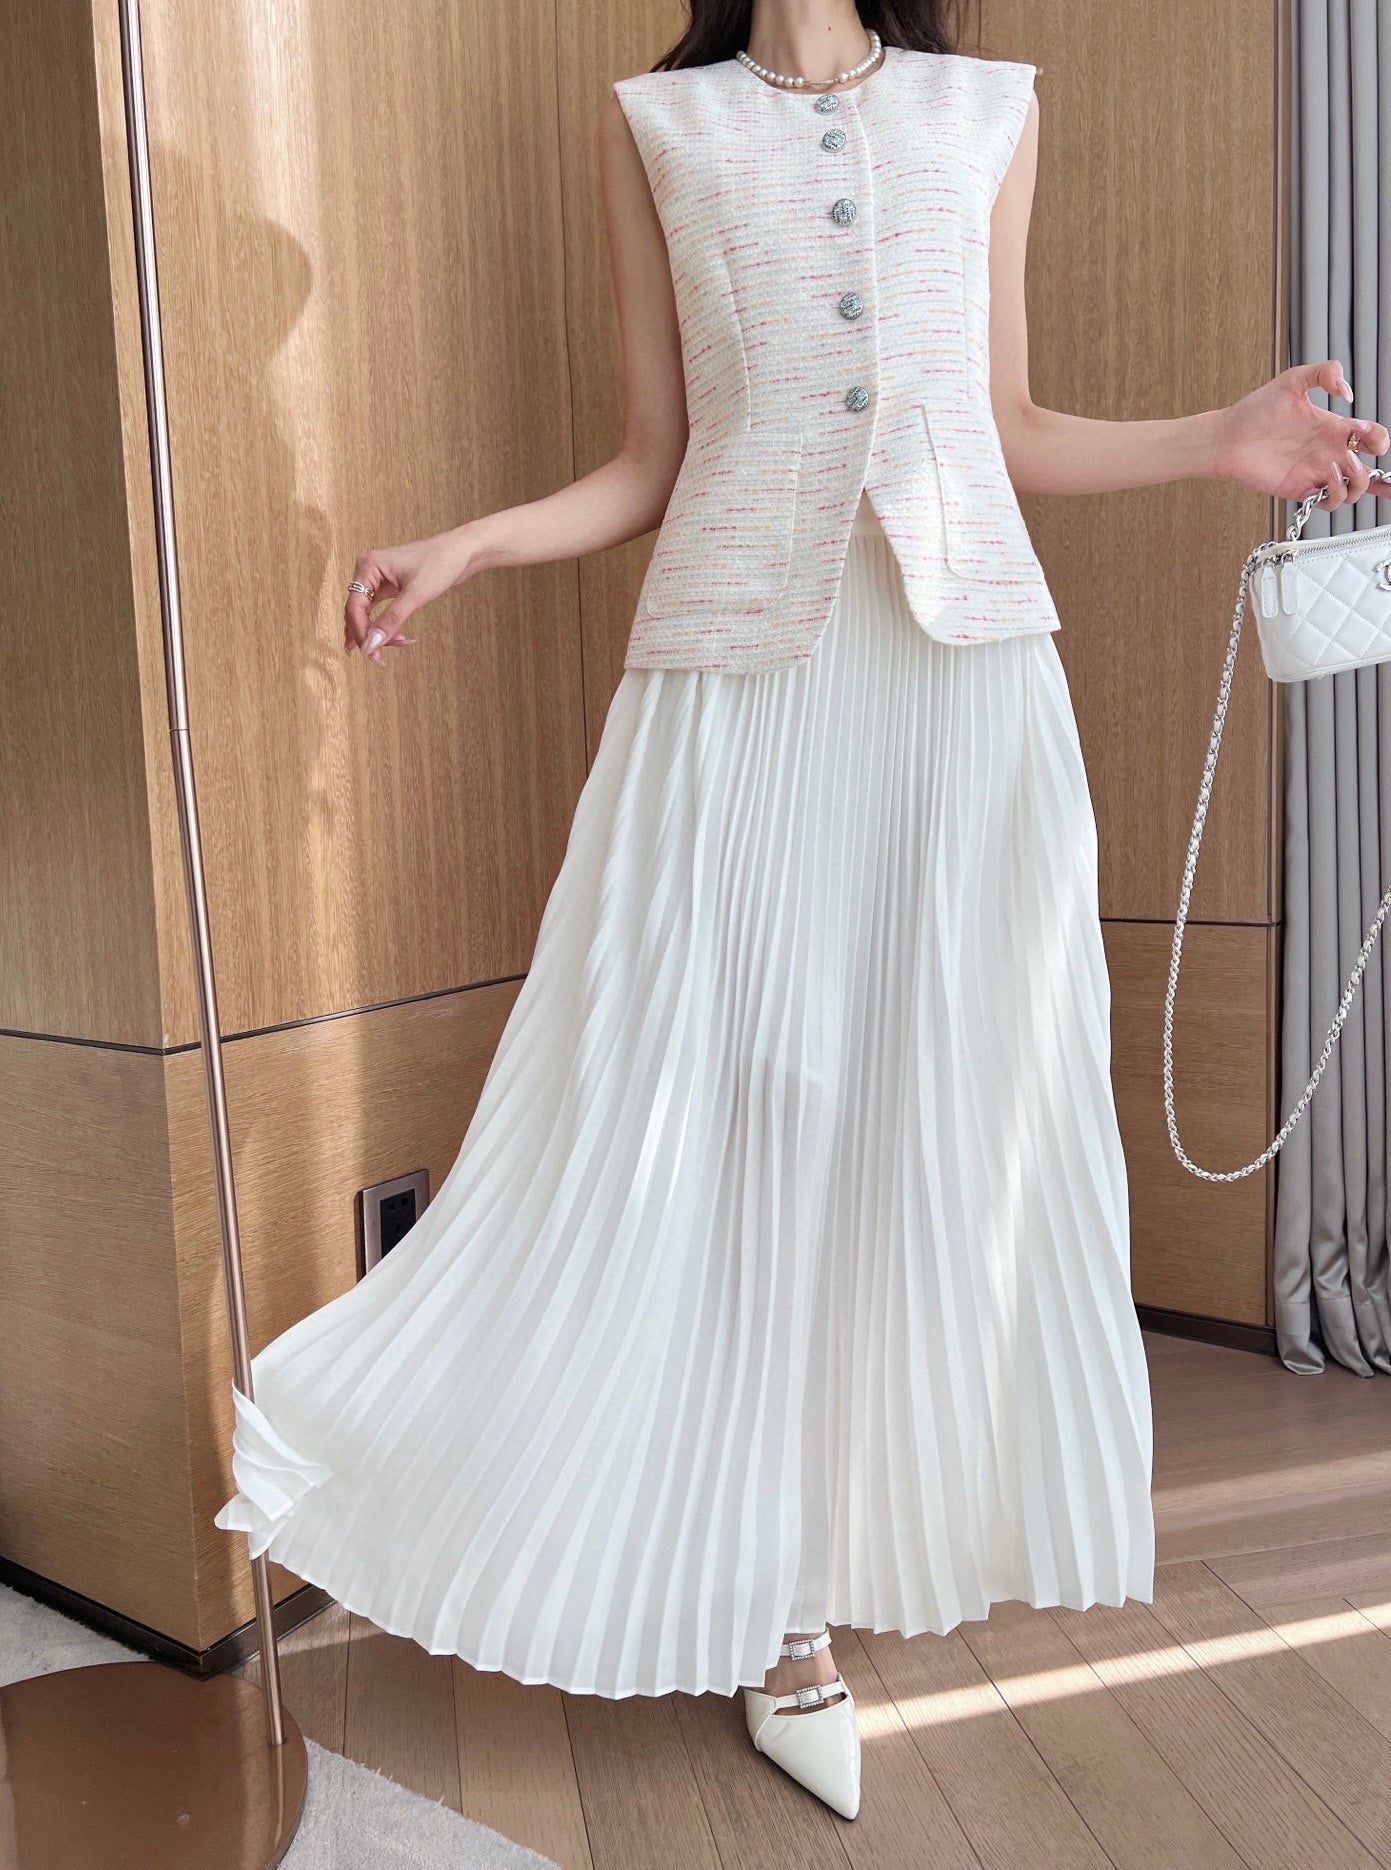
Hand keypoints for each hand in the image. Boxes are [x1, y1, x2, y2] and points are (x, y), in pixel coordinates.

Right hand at [343, 532, 467, 662]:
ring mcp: (377, 579)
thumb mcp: (415, 595)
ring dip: (377, 633)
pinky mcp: (388, 586)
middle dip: (368, 635)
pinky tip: (394, 639)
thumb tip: (371, 645)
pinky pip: (378, 611)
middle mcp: (368, 571)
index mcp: (368, 566)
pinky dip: (385, 626)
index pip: (354, 606)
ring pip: (366, 614)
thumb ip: (391, 620)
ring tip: (395, 646)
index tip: (371, 653)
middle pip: (357, 611)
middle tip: (379, 658)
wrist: (460, 552)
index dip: (360, 632)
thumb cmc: (439, 563)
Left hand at [1210, 360, 1390, 511]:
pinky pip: (1330, 502)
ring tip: (1341, 465)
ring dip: (1358, 481)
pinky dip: (1338, 494)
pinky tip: (1328, 477)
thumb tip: (1347, 391)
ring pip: (1354, 489)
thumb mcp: (1293, 380)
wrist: (1228, 436)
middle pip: (1368, 469)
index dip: (1377, 438)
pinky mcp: (1301, 489)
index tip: (1363, 432)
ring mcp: (1316, 472)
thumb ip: (1324, 372)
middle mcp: (1328, 452)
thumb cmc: (1256, 409)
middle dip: (1376, 468)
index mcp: (1332, 428)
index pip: (1371, 437)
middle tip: (1353, 455)